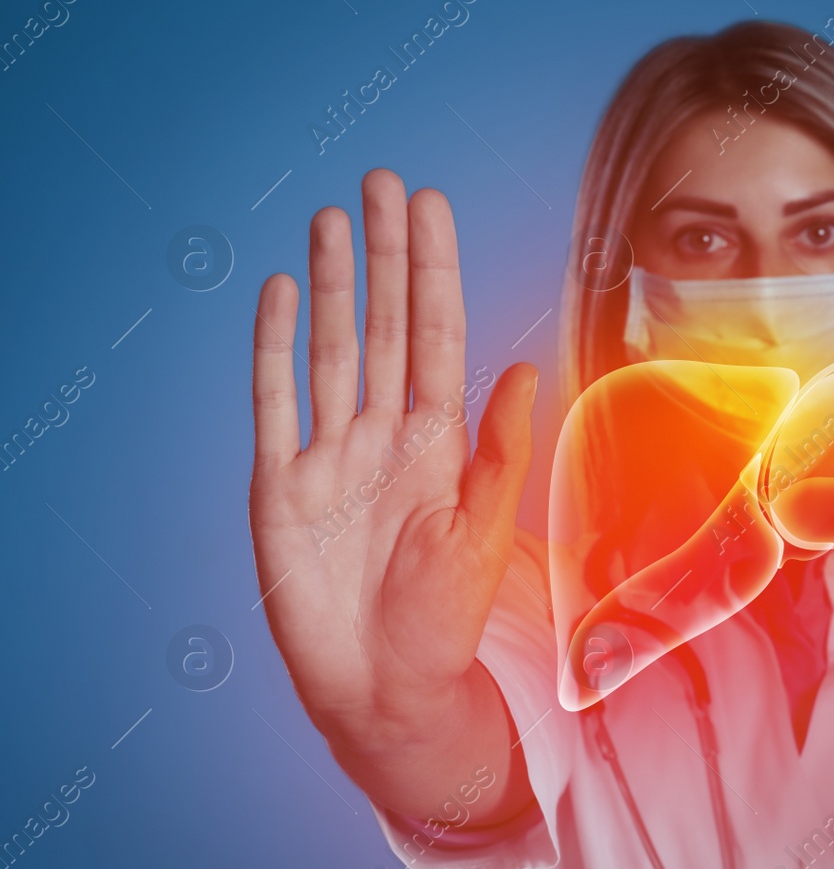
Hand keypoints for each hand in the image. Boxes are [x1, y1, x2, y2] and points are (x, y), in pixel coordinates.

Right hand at [248, 168, 537, 754]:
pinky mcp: (280, 484)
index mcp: (439, 440)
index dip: (432, 269)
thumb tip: (524, 367)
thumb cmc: (444, 620)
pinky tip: (281, 292)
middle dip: (385, 254)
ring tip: (334, 218)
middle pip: (382, 324)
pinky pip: (273, 401)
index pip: (435, 333)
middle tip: (384, 181)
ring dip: (331, 284)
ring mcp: (330, 454)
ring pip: (330, 348)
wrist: (381, 688)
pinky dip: (274, 347)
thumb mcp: (483, 531)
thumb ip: (499, 449)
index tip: (432, 204)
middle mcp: (384, 434)